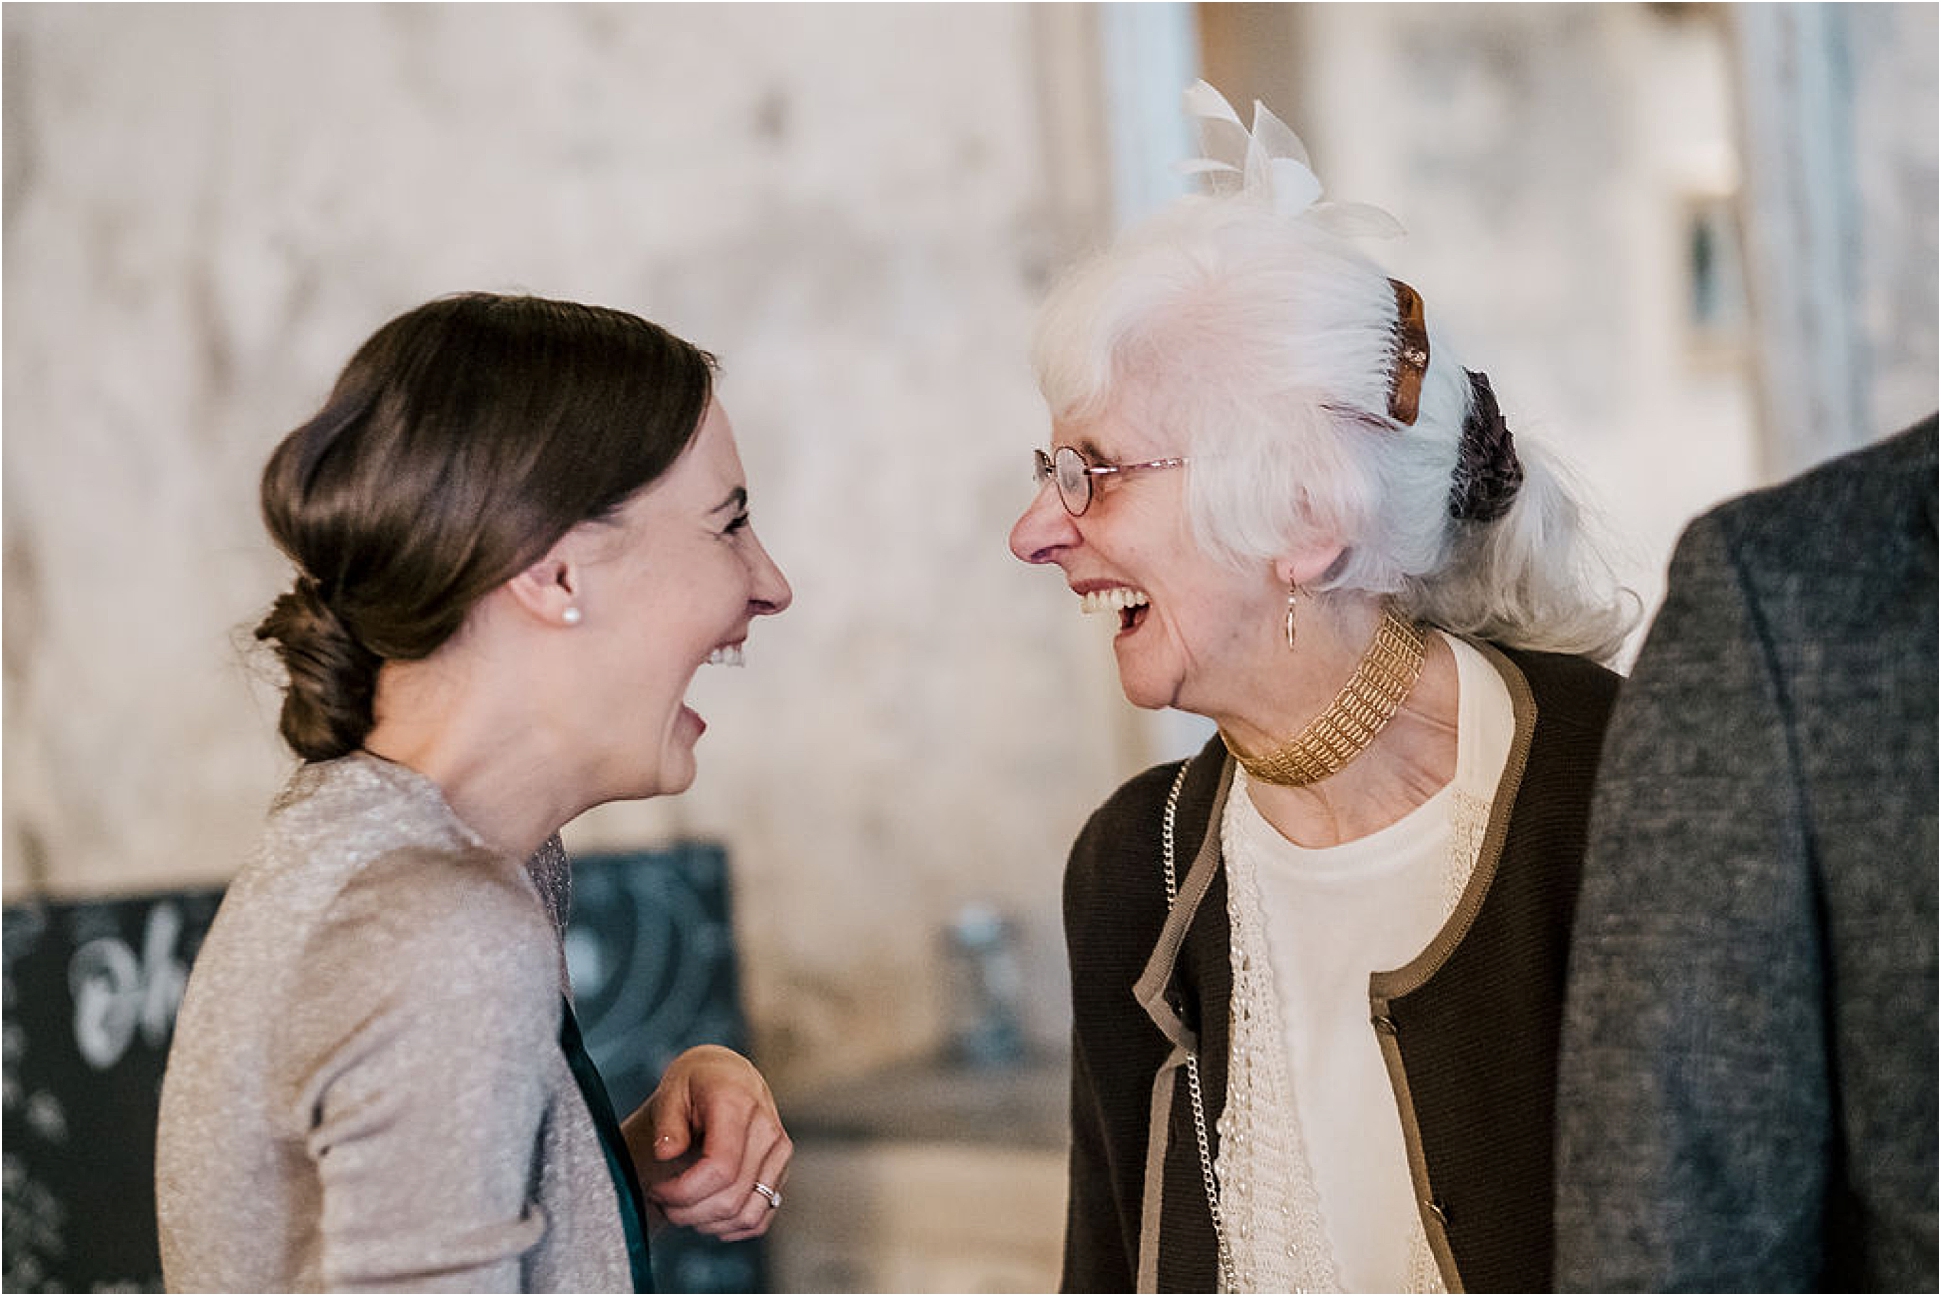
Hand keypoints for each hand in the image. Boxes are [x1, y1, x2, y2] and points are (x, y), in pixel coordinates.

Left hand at [623, 1044, 791, 1241]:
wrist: (729, 1075)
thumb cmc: (698, 1082)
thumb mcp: (672, 1090)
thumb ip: (668, 1123)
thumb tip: (666, 1154)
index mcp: (739, 1104)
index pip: (720, 1168)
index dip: (684, 1191)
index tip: (657, 1189)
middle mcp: (768, 1130)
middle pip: (732, 1198)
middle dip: (688, 1212)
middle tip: (663, 1201)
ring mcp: (779, 1153)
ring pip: (747, 1214)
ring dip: (708, 1223)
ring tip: (682, 1208)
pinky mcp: (781, 1171)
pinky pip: (760, 1217)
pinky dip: (730, 1228)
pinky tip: (705, 1215)